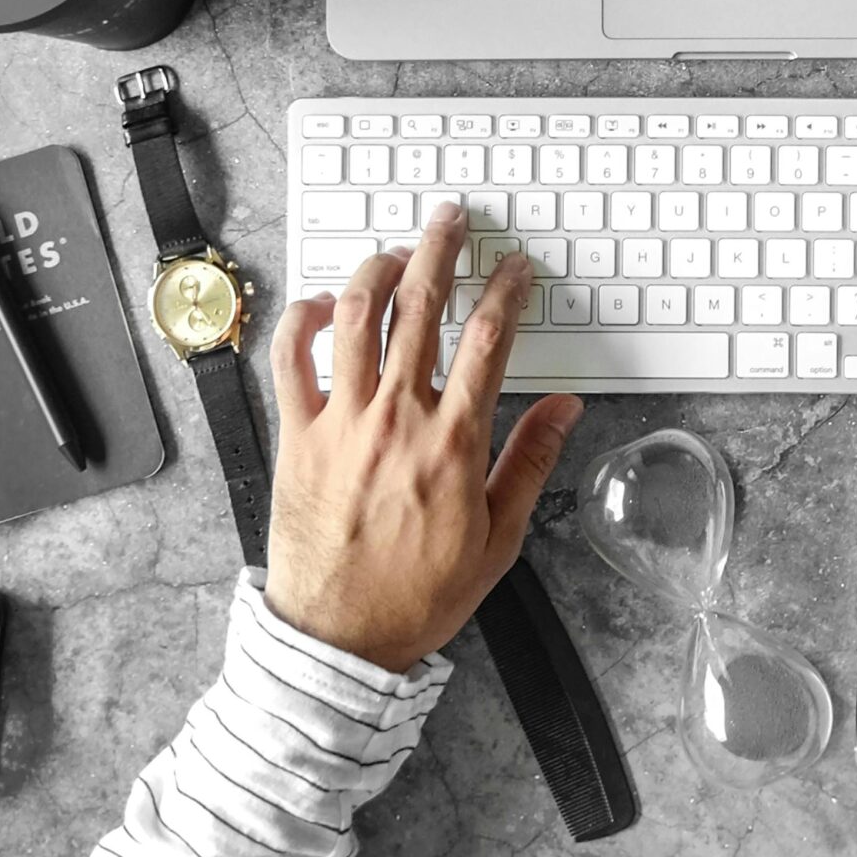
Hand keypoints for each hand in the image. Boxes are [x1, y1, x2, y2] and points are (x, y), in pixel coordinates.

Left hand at [264, 207, 582, 670]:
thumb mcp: (499, 536)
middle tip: (450, 220)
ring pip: (357, 316)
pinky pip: (290, 358)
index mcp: (453, 442)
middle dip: (440, 250)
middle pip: (421, 306)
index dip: (507, 290)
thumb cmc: (417, 594)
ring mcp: (340, 421)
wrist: (341, 636)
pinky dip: (305, 318)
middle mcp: (396, 419)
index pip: (490, 340)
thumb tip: (565, 410)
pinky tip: (325, 304)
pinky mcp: (296, 434)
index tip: (515, 269)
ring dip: (377, 268)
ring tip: (395, 250)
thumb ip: (531, 461)